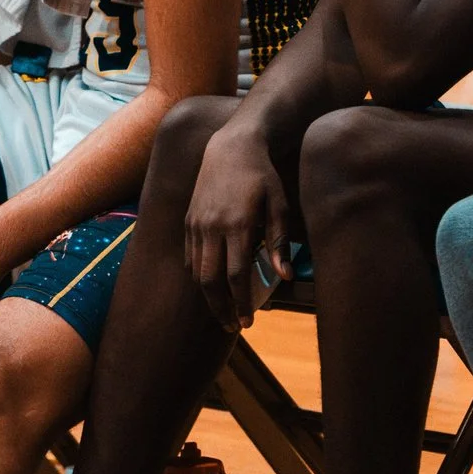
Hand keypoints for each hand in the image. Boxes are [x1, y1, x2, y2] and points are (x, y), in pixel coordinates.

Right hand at [186, 122, 293, 331]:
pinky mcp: (188, 220)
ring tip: (222, 311)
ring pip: (197, 271)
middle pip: (211, 280)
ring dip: (208, 296)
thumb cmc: (262, 176)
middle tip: (232, 327)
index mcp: (238, 226)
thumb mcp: (278, 204)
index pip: (236, 276)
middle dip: (220, 308)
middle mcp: (212, 227)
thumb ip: (279, 242)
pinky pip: (189, 256)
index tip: (248, 322)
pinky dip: (198, 275)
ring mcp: (196, 224)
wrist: (231, 147)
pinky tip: (209, 285)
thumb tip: (284, 276)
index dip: (241, 303)